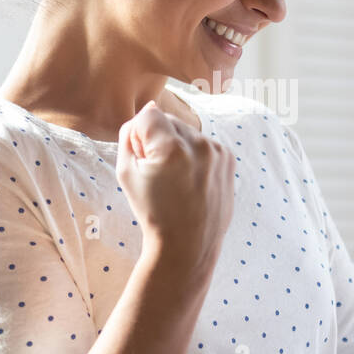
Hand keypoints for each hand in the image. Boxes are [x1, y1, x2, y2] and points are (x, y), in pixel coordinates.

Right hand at [116, 100, 233, 274]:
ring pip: (186, 131)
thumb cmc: (152, 212)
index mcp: (170, 148)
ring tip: (175, 179)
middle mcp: (198, 145)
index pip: (148, 114)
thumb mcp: (126, 174)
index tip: (141, 157)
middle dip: (158, 138)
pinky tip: (190, 180)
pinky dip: (194, 155)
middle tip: (158, 172)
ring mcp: (217, 152)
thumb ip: (129, 136)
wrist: (187, 244)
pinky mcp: (228, 159)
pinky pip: (203, 144)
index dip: (138, 134)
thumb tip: (147, 108)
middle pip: (168, 120)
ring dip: (177, 145)